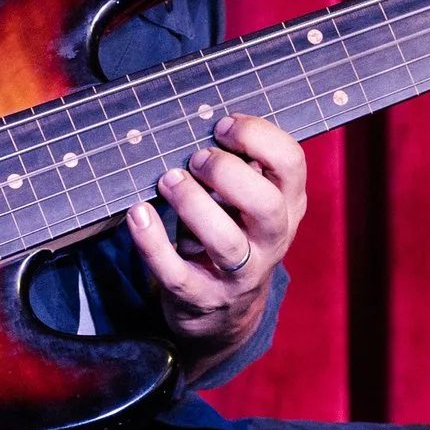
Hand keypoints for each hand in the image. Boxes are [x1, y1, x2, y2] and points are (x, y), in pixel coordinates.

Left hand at [126, 113, 305, 365]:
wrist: (224, 313)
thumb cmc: (231, 231)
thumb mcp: (246, 200)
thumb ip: (239, 166)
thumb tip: (201, 117)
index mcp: (288, 204)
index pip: (292, 163)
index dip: (258, 136)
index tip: (222, 126)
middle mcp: (272, 240)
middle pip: (267, 205)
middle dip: (227, 173)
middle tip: (197, 158)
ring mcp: (240, 274)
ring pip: (226, 242)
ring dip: (192, 204)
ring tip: (168, 180)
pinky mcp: (202, 297)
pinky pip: (177, 274)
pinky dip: (153, 243)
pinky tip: (138, 214)